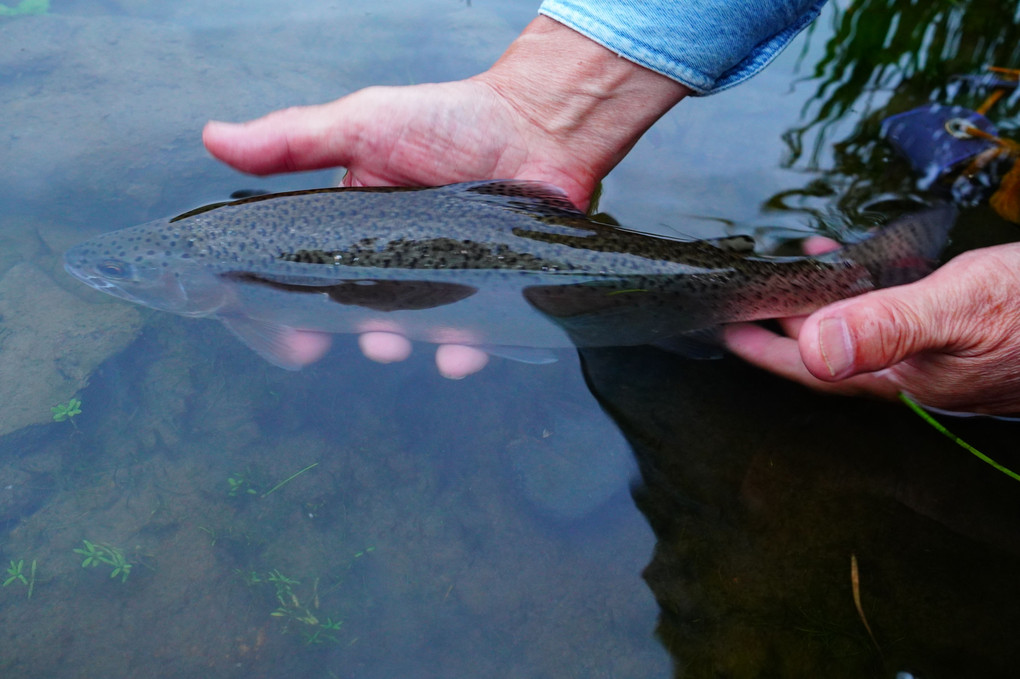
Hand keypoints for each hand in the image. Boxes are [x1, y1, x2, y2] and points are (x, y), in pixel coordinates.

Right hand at [203, 16, 687, 376]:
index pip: (312, 272)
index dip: (292, 308)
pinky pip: (478, 332)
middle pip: (362, 311)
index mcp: (358, 222)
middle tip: (354, 341)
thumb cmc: (451, 119)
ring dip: (402, 345)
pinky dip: (467, 350)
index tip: (288, 339)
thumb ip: (293, 141)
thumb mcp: (363, 123)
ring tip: (396, 344)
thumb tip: (214, 140)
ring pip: (416, 328)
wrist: (538, 122)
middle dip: (354, 333)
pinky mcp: (493, 288)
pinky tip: (460, 356)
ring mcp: (446, 275)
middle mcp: (398, 255)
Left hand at [725, 243, 1019, 415]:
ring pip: (858, 330)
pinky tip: (867, 264)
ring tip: (798, 267)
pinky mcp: (959, 332)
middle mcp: (911, 371)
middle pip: (826, 350)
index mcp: (900, 374)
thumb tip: (817, 348)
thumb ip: (887, 325)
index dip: (760, 349)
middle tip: (745, 293)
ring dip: (822, 302)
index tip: (720, 328)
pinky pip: (893, 314)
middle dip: (782, 324)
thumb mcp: (962, 307)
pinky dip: (866, 290)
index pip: (809, 368)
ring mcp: (936, 354)